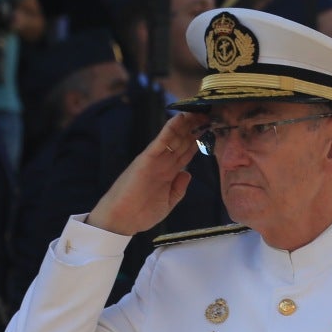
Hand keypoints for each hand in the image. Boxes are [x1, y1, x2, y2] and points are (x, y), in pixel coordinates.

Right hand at [88, 113, 199, 235]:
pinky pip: (160, 142)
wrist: (121, 220)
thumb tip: (188, 173)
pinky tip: (179, 118)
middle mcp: (163, 163)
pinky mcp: (146, 160)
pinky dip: (169, 129)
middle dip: (195, 128)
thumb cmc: (140, 213)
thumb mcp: (167, 202)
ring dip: (185, 124)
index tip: (210, 129)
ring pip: (173, 138)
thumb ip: (178, 188)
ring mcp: (155, 160)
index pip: (185, 152)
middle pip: (182, 141)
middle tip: (208, 114)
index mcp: (168, 173)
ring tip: (198, 111)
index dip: (197, 141)